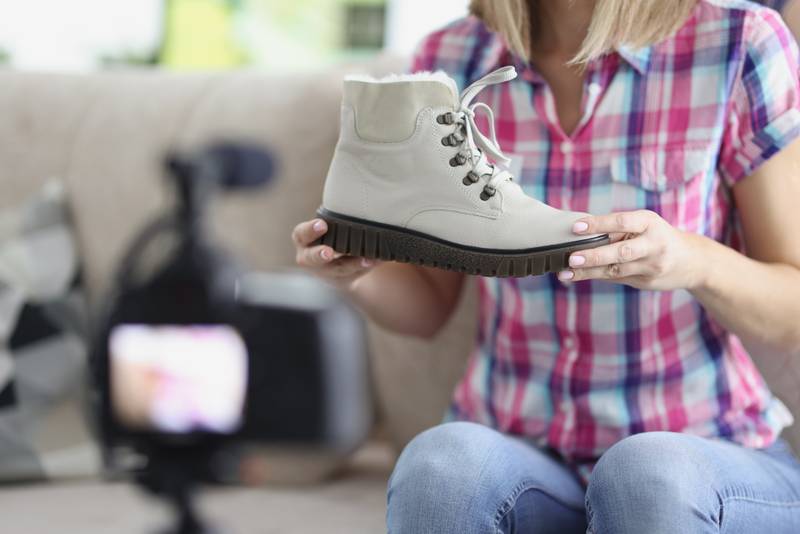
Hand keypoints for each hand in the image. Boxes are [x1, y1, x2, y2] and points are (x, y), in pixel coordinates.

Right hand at [292, 218, 378, 290]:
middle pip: (311, 258)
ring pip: (337, 269)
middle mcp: (309, 258)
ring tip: (366, 259)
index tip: (322, 225)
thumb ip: (336, 218)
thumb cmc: (330, 235)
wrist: (336, 263)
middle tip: (329, 252)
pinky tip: (376, 260)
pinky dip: (365, 267)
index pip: (301, 234)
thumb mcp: (327, 225)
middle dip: (320, 255)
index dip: (310, 230)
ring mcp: (324, 272)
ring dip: (352, 264)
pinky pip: (353, 275)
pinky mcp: (341, 280)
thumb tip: (358, 201)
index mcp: (303, 240)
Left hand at [556, 210, 706, 290]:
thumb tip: (580, 231)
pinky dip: (595, 277)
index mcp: (650, 223)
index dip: (599, 224)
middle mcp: (653, 245)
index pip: (621, 222)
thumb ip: (618, 229)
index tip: (577, 227)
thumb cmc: (658, 236)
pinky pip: (616, 279)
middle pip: (620, 252)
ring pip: (615, 270)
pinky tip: (576, 277)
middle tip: (571, 258)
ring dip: (588, 272)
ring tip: (565, 273)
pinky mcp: (646, 282)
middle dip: (594, 255)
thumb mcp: (645, 225)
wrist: (692, 261)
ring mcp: (651, 266)